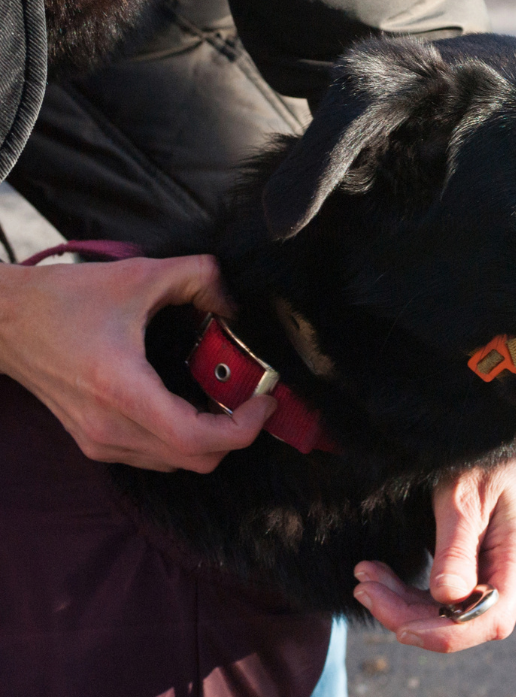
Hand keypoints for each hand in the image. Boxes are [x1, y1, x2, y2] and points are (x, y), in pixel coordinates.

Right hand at [0, 256, 275, 471]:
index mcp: (121, 389)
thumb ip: (199, 277)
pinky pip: (156, 457)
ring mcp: (100, 442)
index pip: (195, 438)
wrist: (3, 323)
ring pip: (177, 464)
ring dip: (212, 438)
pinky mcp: (95, 443)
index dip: (242, 428)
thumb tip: (235, 304)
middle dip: (236, 434)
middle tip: (253, 398)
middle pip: (196, 460)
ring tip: (228, 399)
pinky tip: (194, 405)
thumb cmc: (64, 300)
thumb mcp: (140, 275)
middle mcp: (110, 428)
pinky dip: (185, 439)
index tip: (264, 400)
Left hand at [353, 442, 515, 651]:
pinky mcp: (479, 569)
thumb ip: (456, 550)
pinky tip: (379, 575)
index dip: (447, 634)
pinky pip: (445, 594)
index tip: (400, 628)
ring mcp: (497, 574)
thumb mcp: (463, 498)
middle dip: (409, 613)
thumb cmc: (483, 458)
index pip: (491, 620)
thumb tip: (447, 600)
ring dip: (402, 602)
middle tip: (364, 587)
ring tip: (365, 577)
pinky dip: (409, 591)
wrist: (492, 436)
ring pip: (448, 611)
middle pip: (464, 620)